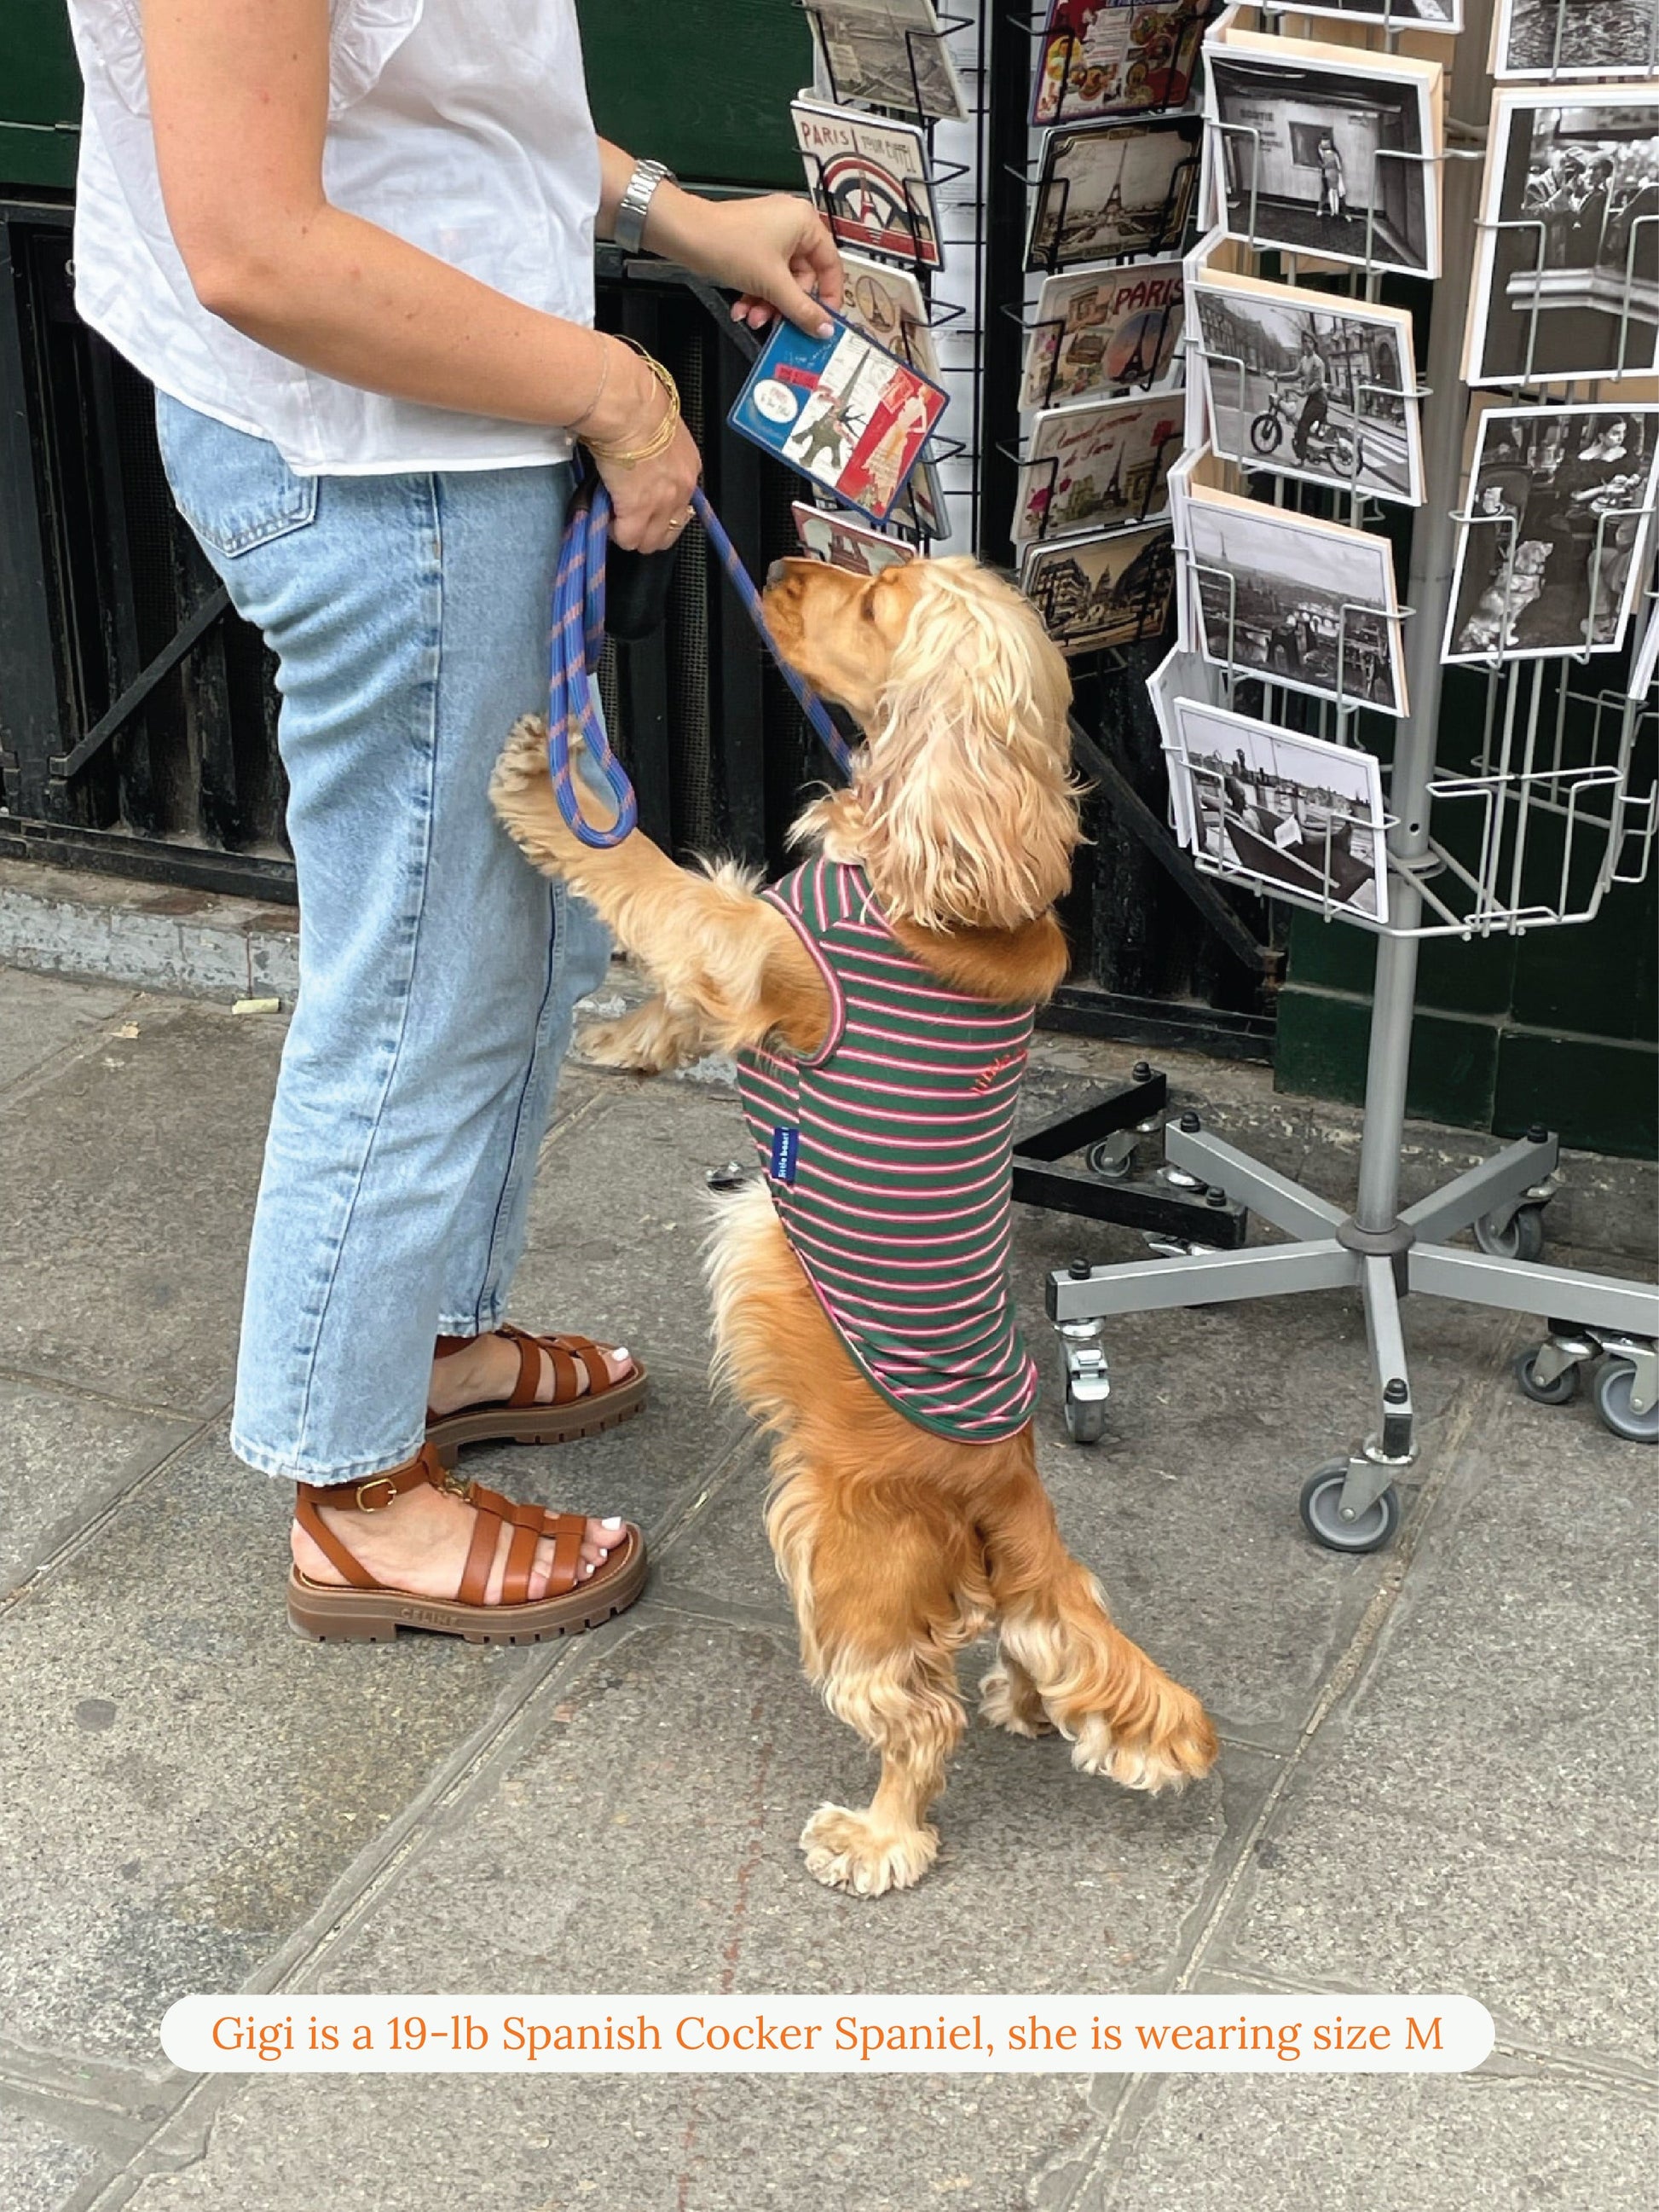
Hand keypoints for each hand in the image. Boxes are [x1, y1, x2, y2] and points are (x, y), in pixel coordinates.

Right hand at [593, 413, 700, 553]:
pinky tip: (607, 519)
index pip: (682, 506)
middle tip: (629, 520)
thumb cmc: (638, 406)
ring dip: (631, 534)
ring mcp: (662, 503)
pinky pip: (628, 538)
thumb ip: (657, 451)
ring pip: (650, 542)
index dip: (660, 511)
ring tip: (615, 518)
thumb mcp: (659, 431)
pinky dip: (615, 533)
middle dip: (648, 531)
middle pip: (670, 533)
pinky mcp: (638, 510)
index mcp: (689, 467)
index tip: (646, 507)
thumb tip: (642, 459)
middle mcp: (682, 489)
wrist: (628, 409)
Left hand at [665, 193, 843, 338]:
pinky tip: (742, 308)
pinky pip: (764, 276)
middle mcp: (792, 225)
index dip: (829, 296)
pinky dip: (755, 294)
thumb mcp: (773, 283)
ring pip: (781, 281)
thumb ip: (802, 309)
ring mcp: (771, 234)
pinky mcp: (753, 245)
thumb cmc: (731, 244)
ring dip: (768, 305)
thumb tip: (825, 328)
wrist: (686, 235)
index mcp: (805, 223)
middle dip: (785, 305)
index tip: (823, 321)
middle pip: (803, 278)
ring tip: (752, 318)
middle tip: (776, 324)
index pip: (830, 265)